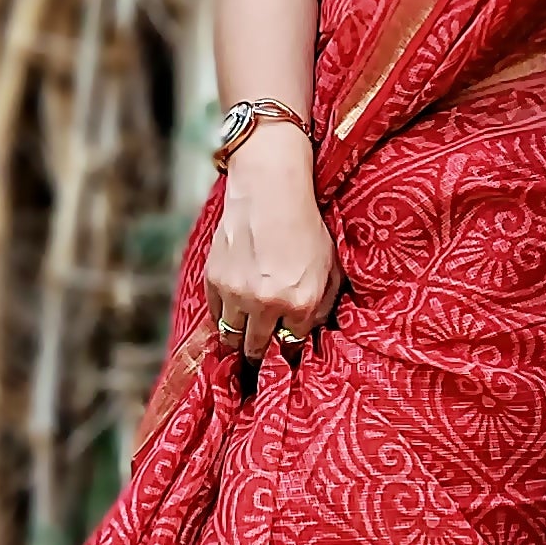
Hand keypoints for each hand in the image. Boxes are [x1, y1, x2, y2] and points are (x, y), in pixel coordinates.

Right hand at [206, 124, 339, 365]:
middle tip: (262, 353)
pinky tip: (232, 312)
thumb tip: (309, 332)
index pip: (291, 346)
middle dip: (261, 354)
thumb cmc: (306, 225)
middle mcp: (267, 304)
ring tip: (244, 337)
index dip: (289, 350)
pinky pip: (214, 315)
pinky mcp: (214, 280)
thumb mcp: (330, 266)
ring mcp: (237, 293)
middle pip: (257, 349)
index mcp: (301, 302)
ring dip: (238, 340)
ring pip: (232, 337)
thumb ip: (324, 304)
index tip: (285, 349)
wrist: (270, 190)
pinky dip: (222, 317)